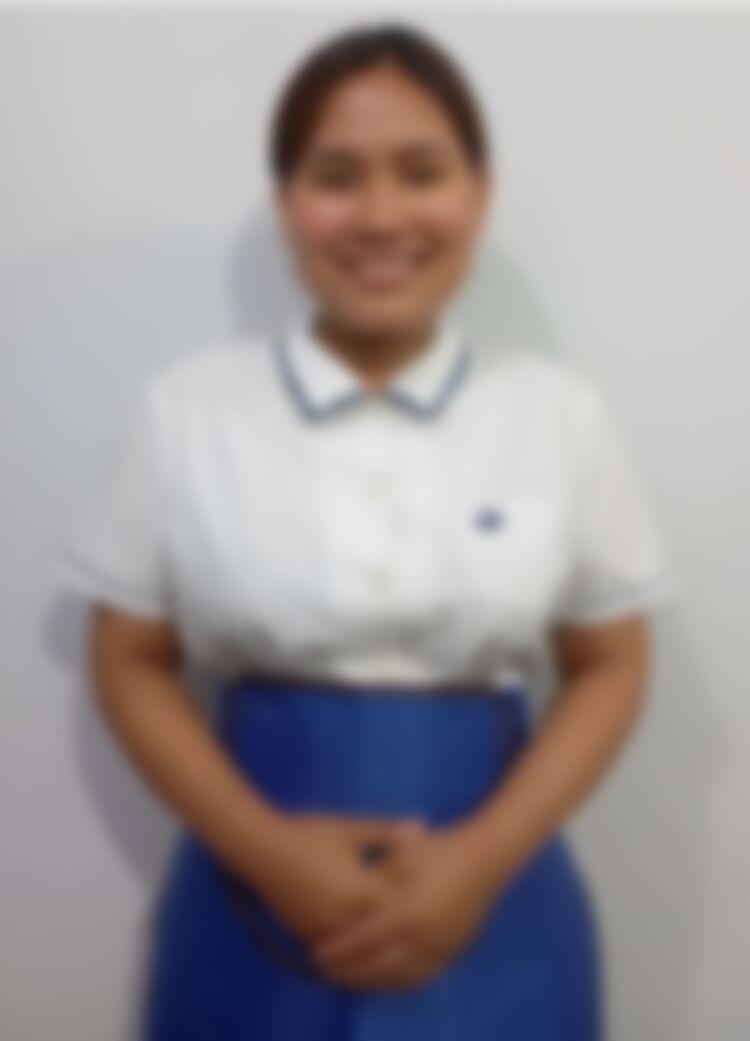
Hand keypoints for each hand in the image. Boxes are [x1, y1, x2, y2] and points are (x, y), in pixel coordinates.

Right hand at [249, 810, 425, 945]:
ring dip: (382, 958)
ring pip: (361, 955)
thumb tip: (422, 827)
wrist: (262, 848)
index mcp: (360, 890)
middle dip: (405, 939)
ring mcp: (325, 931)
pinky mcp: (308, 936)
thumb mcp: (349, 829)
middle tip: (432, 943)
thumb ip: (386, 832)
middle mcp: (345, 918)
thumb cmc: (308, 833)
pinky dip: (355, 960)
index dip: (420, 904)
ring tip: (406, 962)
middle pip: (384, 936)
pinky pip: (339, 956)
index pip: (399, 905)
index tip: (439, 902)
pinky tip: (367, 960)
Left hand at [310, 819, 505, 991]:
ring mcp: (440, 948)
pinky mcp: (453, 951)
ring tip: (351, 978)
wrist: (484, 857)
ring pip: (400, 976)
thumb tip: (346, 900)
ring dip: (373, 981)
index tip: (316, 954)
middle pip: (378, 965)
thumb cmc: (438, 850)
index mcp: (406, 912)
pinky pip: (423, 976)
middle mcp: (422, 937)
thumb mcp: (398, 858)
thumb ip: (372, 881)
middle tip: (327, 973)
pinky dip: (400, 982)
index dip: (338, 950)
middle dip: (350, 972)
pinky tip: (386, 979)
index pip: (363, 940)